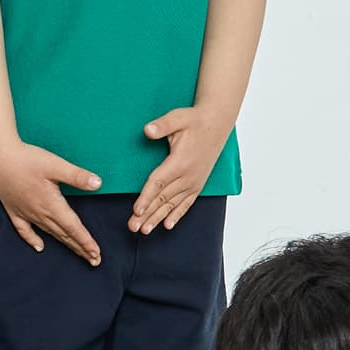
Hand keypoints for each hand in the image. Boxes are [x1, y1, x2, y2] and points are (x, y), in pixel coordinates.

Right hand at [0, 132, 102, 261]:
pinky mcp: (15, 211)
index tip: (96, 254)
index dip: (86, 242)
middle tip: (94, 261)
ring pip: (50, 234)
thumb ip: (77, 176)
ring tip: (77, 254)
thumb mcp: (55, 165)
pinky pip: (25, 231)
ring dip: (65, 244)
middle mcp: (40, 213)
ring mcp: (26, 214)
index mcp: (52, 204)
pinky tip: (39, 247)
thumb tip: (98, 184)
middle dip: (80, 248)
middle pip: (64, 235)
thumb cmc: (26, 160)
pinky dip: (33, 240)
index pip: (73, 228)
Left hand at [129, 107, 231, 234]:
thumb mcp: (178, 118)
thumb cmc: (195, 120)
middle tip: (133, 227)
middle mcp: (187, 176)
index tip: (136, 210)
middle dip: (147, 214)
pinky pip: (186, 203)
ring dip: (158, 218)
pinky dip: (177, 215)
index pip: (158, 183)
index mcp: (179, 162)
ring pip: (172, 204)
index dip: (146, 198)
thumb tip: (148, 130)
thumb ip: (162, 125)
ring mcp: (193, 182)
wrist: (217, 124)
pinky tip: (167, 225)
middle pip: (163, 198)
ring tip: (145, 231)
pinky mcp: (197, 184)